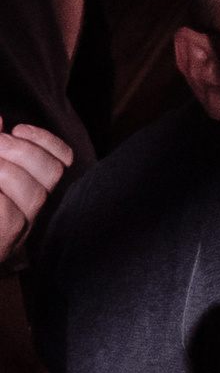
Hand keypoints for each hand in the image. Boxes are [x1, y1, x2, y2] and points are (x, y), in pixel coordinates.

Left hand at [0, 124, 72, 265]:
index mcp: (22, 195)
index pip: (61, 161)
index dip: (46, 141)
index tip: (17, 129)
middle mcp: (28, 214)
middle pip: (51, 174)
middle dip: (22, 150)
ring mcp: (15, 233)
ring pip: (34, 195)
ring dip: (5, 170)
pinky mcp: (3, 243)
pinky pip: (9, 215)